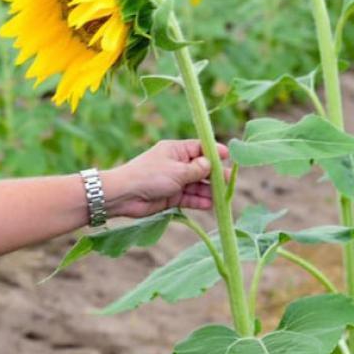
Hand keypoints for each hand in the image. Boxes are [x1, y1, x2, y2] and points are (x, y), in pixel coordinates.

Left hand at [101, 139, 231, 218]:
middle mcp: (176, 164)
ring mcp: (174, 181)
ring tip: (223, 197)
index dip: (214, 152)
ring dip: (209, 191)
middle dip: (215, 175)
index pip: (200, 148)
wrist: (124, 195)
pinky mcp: (170, 196)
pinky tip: (210, 205)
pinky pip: (189, 198)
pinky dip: (199, 201)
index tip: (229, 157)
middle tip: (229, 182)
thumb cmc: (149, 176)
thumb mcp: (177, 170)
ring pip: (196, 185)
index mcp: (175, 150)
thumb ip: (197, 169)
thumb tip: (211, 164)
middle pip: (201, 168)